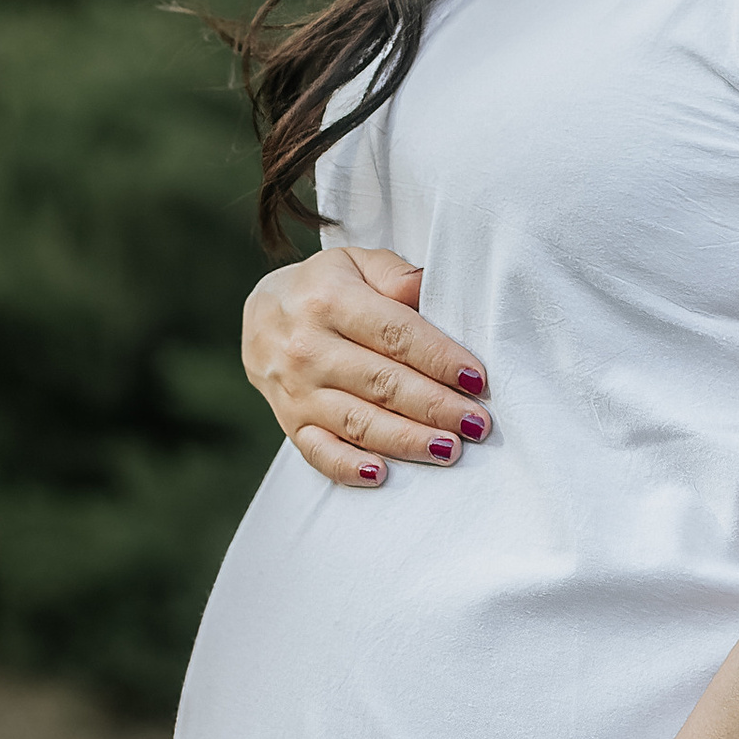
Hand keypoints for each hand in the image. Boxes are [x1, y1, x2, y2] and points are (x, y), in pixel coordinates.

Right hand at [242, 245, 490, 488]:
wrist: (261, 315)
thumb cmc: (324, 288)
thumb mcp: (356, 263)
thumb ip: (396, 275)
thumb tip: (433, 287)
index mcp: (330, 301)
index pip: (395, 334)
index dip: (439, 359)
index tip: (476, 379)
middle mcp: (308, 348)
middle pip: (382, 383)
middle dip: (435, 406)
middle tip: (477, 423)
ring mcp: (296, 390)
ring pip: (358, 421)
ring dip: (407, 439)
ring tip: (449, 449)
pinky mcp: (290, 422)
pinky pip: (318, 451)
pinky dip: (347, 467)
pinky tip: (381, 474)